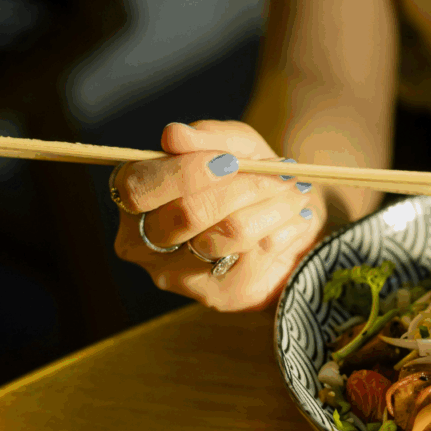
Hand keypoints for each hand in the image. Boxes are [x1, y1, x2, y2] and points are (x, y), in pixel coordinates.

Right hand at [111, 120, 324, 311]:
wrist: (285, 219)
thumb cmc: (247, 176)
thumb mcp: (234, 145)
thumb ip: (207, 137)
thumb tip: (172, 135)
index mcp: (134, 197)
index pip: (139, 188)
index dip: (185, 173)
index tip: (230, 161)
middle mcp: (143, 243)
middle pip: (188, 214)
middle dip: (244, 187)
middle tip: (281, 174)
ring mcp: (178, 275)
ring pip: (229, 234)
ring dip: (273, 205)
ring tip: (294, 190)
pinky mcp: (219, 295)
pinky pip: (257, 255)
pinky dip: (285, 228)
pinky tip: (296, 217)